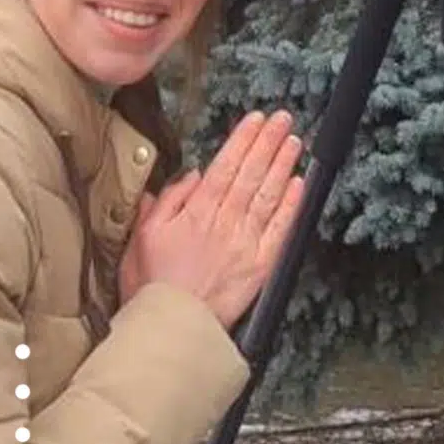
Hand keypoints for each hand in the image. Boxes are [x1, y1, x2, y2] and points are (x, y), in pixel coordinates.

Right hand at [117, 110, 305, 330]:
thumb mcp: (143, 236)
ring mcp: (247, 242)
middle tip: (283, 118)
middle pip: (252, 173)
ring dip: (284, 164)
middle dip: (268, 142)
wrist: (171, 324)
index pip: (225, 165)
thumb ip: (167, 201)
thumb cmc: (152, 284)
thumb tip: (192, 174)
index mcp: (197, 211)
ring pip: (269, 194)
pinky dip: (292, 204)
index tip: (256, 119)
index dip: (243, 140)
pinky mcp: (262, 265)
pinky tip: (300, 184)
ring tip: (295, 141)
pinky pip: (281, 229)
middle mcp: (226, 221)